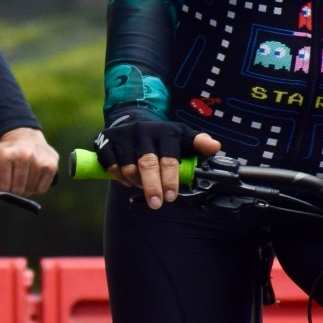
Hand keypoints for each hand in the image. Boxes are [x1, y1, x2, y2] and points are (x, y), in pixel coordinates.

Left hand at [0, 126, 56, 196]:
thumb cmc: (5, 149)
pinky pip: (42, 189)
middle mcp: (24, 156)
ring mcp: (39, 160)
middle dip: (13, 191)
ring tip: (21, 180)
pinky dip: (36, 188)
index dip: (0, 189)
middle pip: (17, 190)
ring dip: (25, 190)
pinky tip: (32, 178)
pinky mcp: (51, 164)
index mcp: (6, 154)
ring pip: (30, 190)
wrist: (25, 135)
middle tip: (12, 184)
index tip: (1, 185)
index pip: (3, 186)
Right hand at [99, 113, 218, 208]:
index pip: (169, 158)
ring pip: (128, 168)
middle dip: (152, 187)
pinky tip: (128, 181)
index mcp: (164, 132)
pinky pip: (111, 166)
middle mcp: (143, 132)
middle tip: (156, 204)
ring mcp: (123, 136)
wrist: (131, 118)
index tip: (171, 196)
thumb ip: (199, 142)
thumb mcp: (182, 135)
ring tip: (143, 188)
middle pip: (147, 164)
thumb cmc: (161, 135)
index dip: (170, 179)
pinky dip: (120, 178)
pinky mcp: (106, 142)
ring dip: (137, 183)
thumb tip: (216, 147)